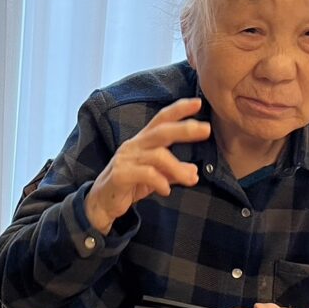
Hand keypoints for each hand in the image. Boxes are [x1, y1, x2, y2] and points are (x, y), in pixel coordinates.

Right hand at [84, 97, 210, 233]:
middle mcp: (133, 146)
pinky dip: (161, 181)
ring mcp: (125, 159)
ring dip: (177, 168)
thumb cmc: (128, 185)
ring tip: (190, 180)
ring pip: (157, 155)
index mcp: (142, 142)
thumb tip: (195, 172)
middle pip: (161, 131)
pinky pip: (146, 173)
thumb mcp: (154, 178)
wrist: (101, 204)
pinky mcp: (120, 174)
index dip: (178, 110)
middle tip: (206, 129)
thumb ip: (172, 172)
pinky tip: (166, 191)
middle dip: (184, 129)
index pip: (161, 120)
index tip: (198, 103)